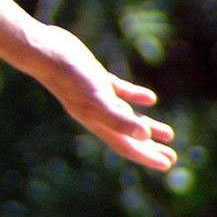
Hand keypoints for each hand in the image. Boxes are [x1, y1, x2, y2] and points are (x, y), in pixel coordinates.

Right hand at [30, 24, 176, 170]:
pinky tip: (150, 99)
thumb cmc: (69, 77)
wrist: (45, 51)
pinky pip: (120, 92)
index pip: (125, 145)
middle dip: (150, 148)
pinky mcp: (96, 78)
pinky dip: (135, 97)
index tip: (167, 164)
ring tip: (168, 133)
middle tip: (172, 156)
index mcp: (96, 121)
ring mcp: (96, 95)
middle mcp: (97, 112)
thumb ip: (117, 119)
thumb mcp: (95, 99)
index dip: (146, 156)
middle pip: (128, 135)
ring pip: (126, 116)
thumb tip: (143, 136)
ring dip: (146, 125)